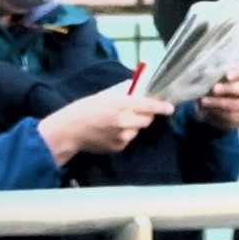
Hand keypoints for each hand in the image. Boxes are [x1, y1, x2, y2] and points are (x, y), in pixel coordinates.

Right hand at [39, 86, 171, 166]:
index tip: (170, 107)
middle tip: (136, 111)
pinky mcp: (119, 147)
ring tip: (115, 122)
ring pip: (138, 129)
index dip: (161, 106)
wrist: (68, 131)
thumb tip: (138, 93)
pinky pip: (128, 138)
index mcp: (120, 105)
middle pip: (148, 119)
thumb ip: (122, 95)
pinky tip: (109, 131)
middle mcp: (124, 121)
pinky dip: (124, 134)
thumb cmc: (83, 109)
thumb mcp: (103, 96)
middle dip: (146, 115)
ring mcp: (122, 136)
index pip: (148, 105)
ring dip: (133, 125)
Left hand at [194, 61, 238, 131]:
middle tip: (214, 89)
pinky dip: (219, 113)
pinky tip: (208, 109)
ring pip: (238, 105)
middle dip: (229, 89)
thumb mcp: (221, 74)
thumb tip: (207, 73)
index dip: (238, 73)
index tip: (226, 75)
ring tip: (204, 101)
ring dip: (220, 103)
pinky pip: (233, 118)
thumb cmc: (222, 81)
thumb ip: (217, 72)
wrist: (224, 99)